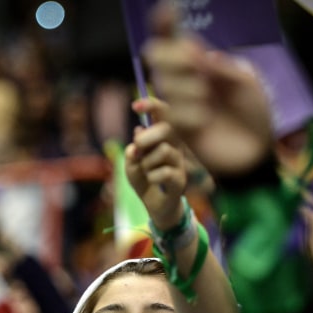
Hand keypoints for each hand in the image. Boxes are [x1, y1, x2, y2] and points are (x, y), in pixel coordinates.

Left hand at [125, 98, 186, 229]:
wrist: (155, 206)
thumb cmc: (144, 181)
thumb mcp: (131, 165)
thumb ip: (132, 151)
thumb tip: (138, 134)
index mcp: (162, 138)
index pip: (163, 115)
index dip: (152, 106)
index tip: (135, 106)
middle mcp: (175, 146)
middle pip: (167, 128)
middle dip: (147, 136)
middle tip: (138, 147)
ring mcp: (179, 162)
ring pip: (163, 151)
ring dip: (147, 163)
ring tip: (146, 172)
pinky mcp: (180, 179)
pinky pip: (164, 172)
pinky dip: (151, 177)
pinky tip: (152, 182)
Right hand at [144, 3, 273, 176]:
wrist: (255, 152)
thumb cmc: (255, 115)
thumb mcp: (246, 84)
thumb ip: (221, 68)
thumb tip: (193, 51)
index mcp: (203, 66)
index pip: (178, 41)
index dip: (167, 26)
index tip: (164, 11)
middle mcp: (187, 81)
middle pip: (160, 57)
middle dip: (173, 59)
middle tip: (195, 67)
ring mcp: (180, 104)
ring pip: (167, 84)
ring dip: (187, 89)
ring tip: (207, 103)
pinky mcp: (178, 128)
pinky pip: (174, 113)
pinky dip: (190, 114)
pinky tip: (204, 122)